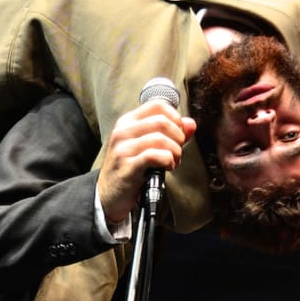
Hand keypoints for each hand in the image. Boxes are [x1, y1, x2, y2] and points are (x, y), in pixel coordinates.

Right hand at [97, 101, 196, 222]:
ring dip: (175, 151)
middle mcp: (123, 131)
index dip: (175, 117)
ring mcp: (123, 149)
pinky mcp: (127, 167)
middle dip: (178, 137)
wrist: (109, 195)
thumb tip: (190, 124)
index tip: (178, 134)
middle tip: (177, 151)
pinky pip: (155, 156)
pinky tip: (167, 167)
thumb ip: (171, 133)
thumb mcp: (148, 146)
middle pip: (162, 121)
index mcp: (127, 122)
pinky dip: (168, 161)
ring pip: (161, 138)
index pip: (157, 105)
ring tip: (173, 161)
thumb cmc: (131, 168)